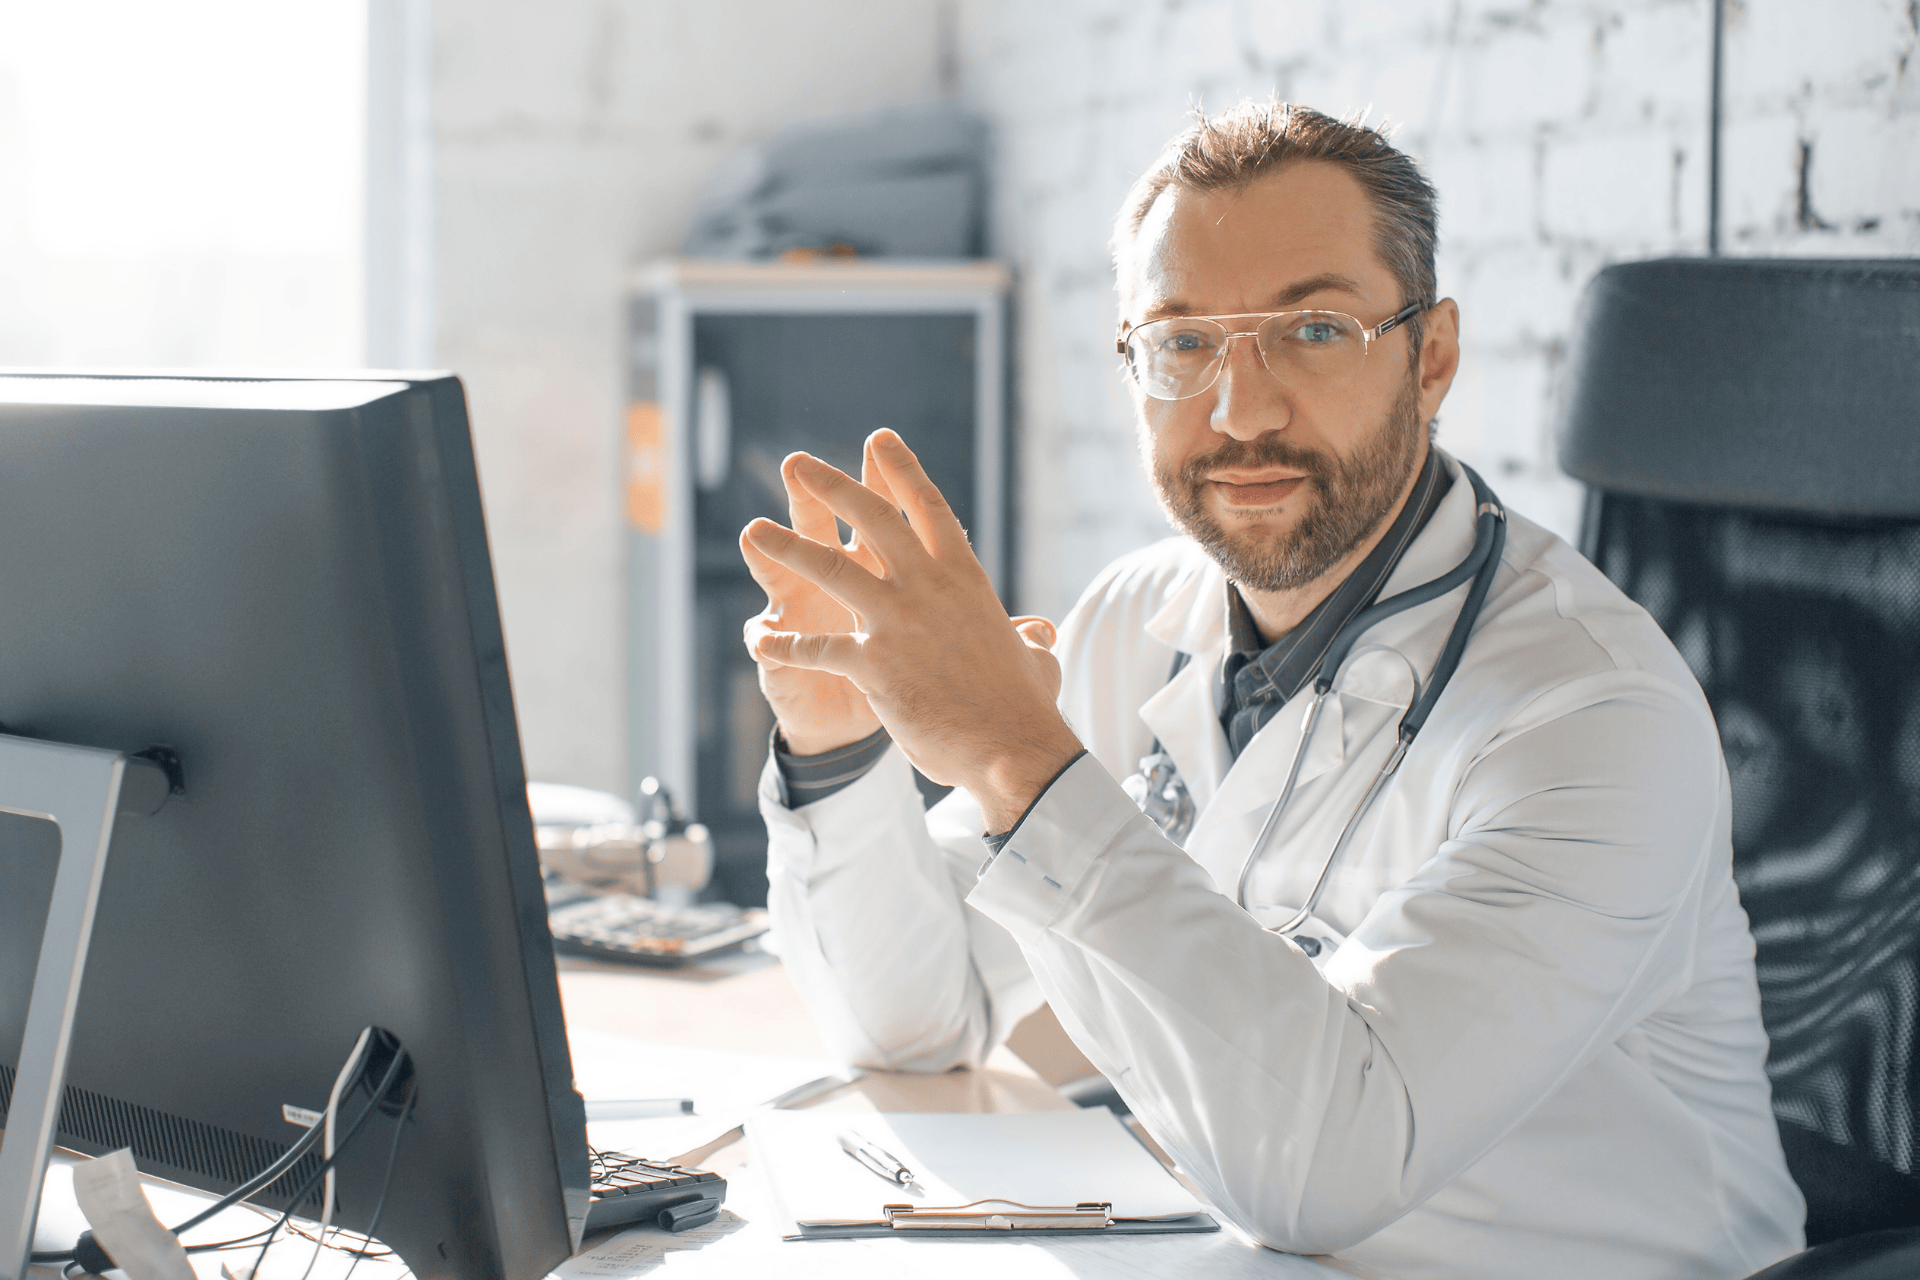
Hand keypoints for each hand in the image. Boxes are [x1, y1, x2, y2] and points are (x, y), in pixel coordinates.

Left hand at [742, 430, 1082, 830]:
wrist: (1013, 747)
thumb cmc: (1026, 707)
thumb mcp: (1033, 657)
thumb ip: (1028, 638)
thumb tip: (1040, 635)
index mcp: (965, 579)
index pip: (929, 510)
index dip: (901, 472)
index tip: (879, 440)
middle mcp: (930, 588)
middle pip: (875, 520)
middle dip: (833, 486)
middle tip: (799, 463)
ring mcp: (899, 622)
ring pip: (832, 570)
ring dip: (788, 548)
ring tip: (753, 531)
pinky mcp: (874, 664)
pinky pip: (818, 648)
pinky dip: (786, 647)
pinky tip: (760, 642)